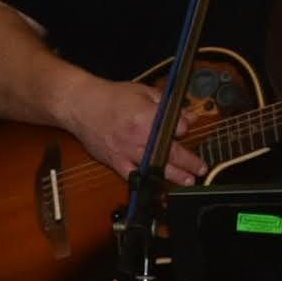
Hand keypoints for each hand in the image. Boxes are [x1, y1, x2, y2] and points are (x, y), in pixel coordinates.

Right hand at [71, 80, 206, 185]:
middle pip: (171, 153)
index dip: (184, 128)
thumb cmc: (110, 97)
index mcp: (147, 117)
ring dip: (174, 177)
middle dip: (189, 162)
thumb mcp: (142, 92)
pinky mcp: (115, 161)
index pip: (176, 127)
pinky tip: (156, 188)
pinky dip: (145, 183)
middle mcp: (139, 138)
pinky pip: (133, 177)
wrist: (81, 105)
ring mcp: (127, 152)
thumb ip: (166, 105)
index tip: (186, 129)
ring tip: (188, 181)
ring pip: (156, 168)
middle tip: (201, 168)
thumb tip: (186, 115)